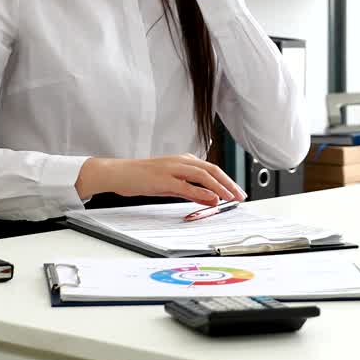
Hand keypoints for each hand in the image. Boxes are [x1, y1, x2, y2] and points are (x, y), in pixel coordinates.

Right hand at [75, 154, 246, 205]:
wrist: (119, 173)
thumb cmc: (142, 178)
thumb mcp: (171, 184)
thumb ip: (191, 191)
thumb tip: (209, 198)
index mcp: (183, 160)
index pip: (211, 169)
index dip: (227, 180)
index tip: (237, 191)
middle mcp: (180, 161)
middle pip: (211, 170)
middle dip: (229, 183)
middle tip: (240, 195)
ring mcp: (172, 169)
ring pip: (202, 175)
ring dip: (219, 186)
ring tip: (230, 197)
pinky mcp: (163, 179)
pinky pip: (185, 185)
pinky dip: (200, 191)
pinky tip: (211, 198)